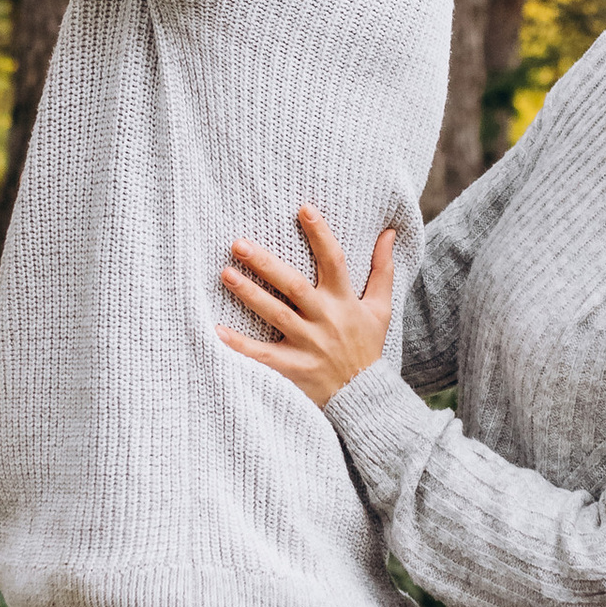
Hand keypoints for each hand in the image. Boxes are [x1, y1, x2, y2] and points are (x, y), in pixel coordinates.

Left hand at [219, 210, 394, 406]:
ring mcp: (307, 344)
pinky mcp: (293, 367)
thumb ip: (383, 270)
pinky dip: (240, 345)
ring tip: (226, 273)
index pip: (334, 261)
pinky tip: (216, 330)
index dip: (320, 235)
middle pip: (294, 286)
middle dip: (266, 264)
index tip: (303, 209)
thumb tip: (388, 233)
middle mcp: (324, 319)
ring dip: (250, 294)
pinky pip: (262, 355)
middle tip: (238, 244)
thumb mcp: (380, 308)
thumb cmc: (367, 347)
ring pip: (275, 314)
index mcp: (344, 301)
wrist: (364, 397)